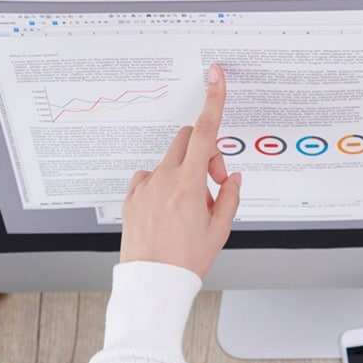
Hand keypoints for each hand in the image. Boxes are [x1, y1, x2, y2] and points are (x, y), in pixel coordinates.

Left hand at [118, 63, 241, 277]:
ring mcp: (145, 187)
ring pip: (170, 162)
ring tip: (190, 208)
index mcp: (189, 185)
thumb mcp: (219, 231)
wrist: (153, 284)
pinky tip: (169, 210)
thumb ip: (229, 196)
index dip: (213, 101)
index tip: (215, 78)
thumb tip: (230, 176)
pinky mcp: (132, 198)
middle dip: (204, 152)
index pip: (206, 133)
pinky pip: (150, 178)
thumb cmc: (185, 261)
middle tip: (213, 183)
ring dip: (184, 174)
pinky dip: (163, 186)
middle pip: (186, 141)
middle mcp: (163, 180)